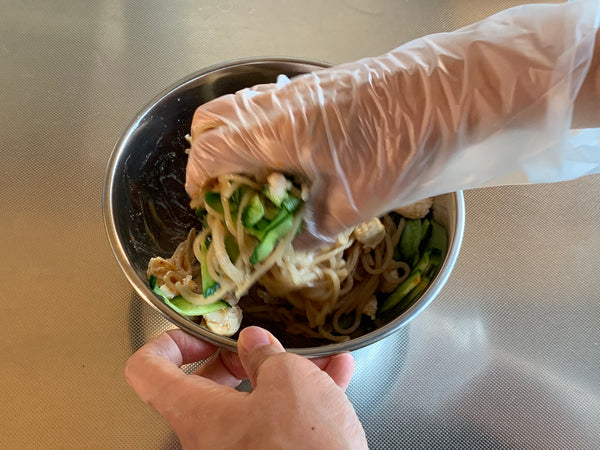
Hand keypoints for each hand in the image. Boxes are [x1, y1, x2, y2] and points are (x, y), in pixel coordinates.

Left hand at [124, 327, 367, 448]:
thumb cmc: (304, 449)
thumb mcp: (289, 380)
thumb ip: (265, 353)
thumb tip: (256, 342)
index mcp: (199, 414)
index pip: (147, 371)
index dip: (169, 342)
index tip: (199, 333)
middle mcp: (211, 438)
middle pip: (206, 385)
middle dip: (240, 357)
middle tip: (264, 347)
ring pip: (253, 401)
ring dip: (285, 373)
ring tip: (317, 359)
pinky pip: (279, 422)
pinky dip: (302, 398)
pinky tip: (333, 377)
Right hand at [185, 1, 598, 242]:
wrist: (447, 94)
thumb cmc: (399, 148)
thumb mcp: (353, 206)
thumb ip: (312, 230)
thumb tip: (293, 246)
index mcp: (273, 133)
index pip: (209, 150)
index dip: (199, 181)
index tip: (206, 205)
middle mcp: (276, 104)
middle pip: (212, 119)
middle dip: (208, 155)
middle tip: (228, 190)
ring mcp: (297, 90)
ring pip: (242, 109)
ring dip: (237, 142)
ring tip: (261, 179)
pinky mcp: (319, 87)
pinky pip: (271, 106)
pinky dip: (264, 131)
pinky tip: (294, 159)